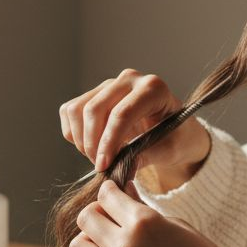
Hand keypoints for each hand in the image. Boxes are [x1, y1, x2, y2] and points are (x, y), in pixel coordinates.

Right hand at [59, 69, 210, 187]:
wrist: (174, 132)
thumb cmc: (176, 139)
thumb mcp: (170, 151)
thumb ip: (147, 156)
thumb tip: (122, 166)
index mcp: (153, 88)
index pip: (122, 113)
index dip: (109, 142)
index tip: (103, 166)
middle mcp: (129, 79)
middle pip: (95, 109)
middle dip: (92, 143)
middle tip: (101, 167)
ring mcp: (109, 84)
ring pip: (77, 109)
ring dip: (81, 139)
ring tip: (97, 158)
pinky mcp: (94, 93)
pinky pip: (69, 111)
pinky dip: (73, 134)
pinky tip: (91, 147)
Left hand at [67, 180, 246, 246]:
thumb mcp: (180, 226)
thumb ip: (146, 211)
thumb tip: (123, 193)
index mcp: (144, 222)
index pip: (106, 195)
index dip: (110, 192)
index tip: (116, 196)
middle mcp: (125, 245)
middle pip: (86, 217)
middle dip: (97, 213)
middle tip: (110, 219)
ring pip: (77, 246)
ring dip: (87, 241)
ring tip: (102, 244)